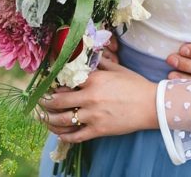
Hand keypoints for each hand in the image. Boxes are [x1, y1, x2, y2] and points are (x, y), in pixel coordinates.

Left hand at [38, 57, 156, 143]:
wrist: (151, 105)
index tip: (46, 86)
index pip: (66, 82)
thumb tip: (89, 55)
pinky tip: (59, 134)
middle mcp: (90, 97)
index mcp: (94, 80)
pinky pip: (76, 136)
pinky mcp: (98, 130)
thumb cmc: (135, 85)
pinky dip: (65, 136)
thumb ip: (100, 63)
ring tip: (43, 118)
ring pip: (63, 120)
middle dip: (45, 103)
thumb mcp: (117, 69)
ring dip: (49, 120)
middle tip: (39, 103)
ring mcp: (93, 115)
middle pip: (58, 102)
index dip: (53, 84)